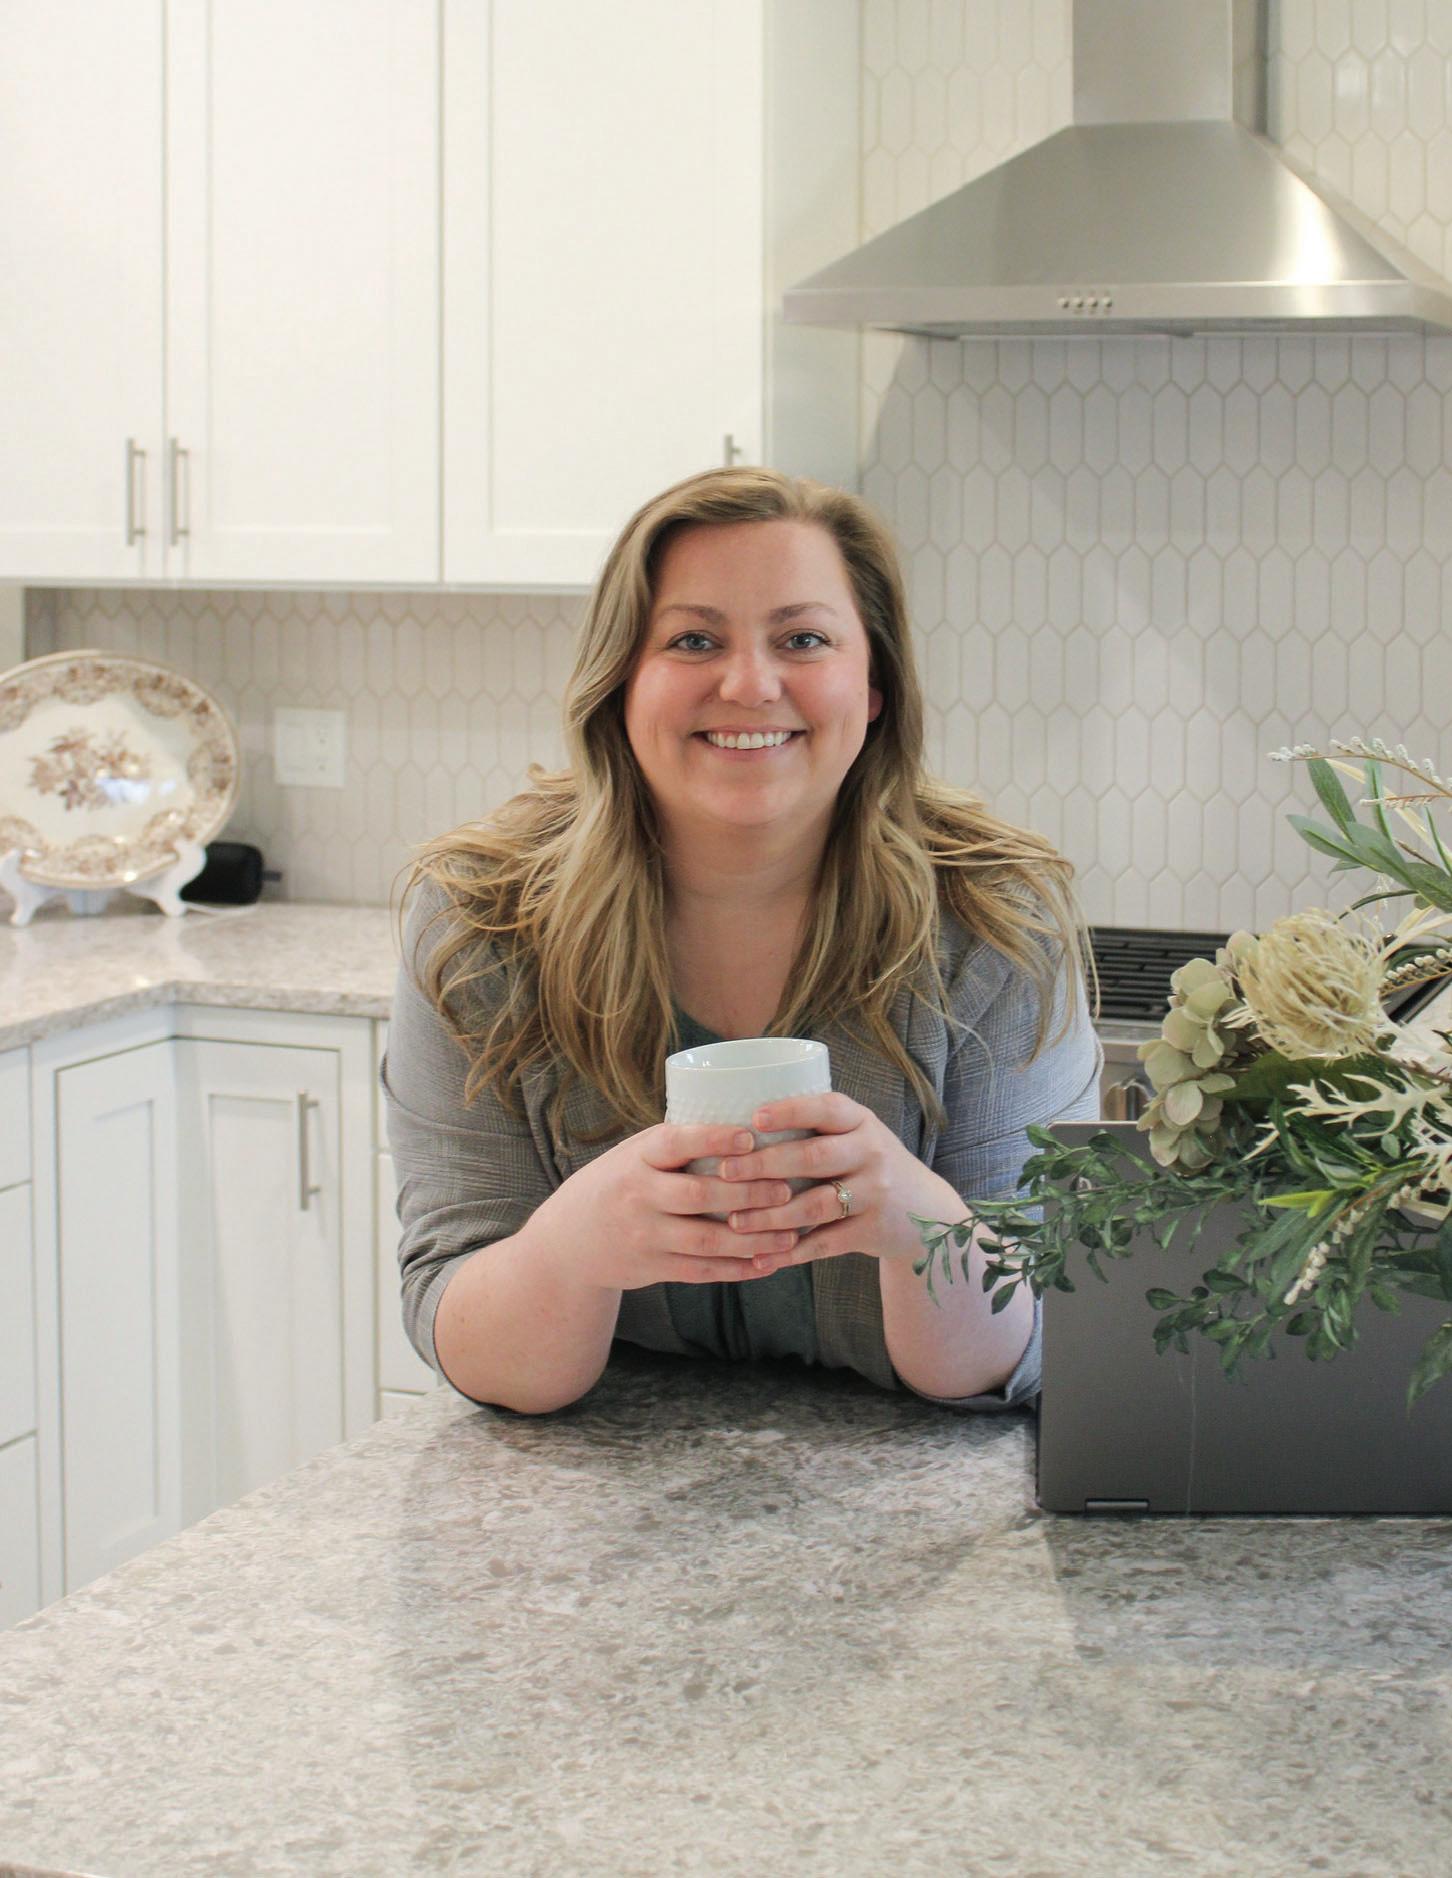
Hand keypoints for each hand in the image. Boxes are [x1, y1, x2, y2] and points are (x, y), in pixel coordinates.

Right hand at [529, 1121, 801, 1290]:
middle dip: (748, 1194)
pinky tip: (767, 1262)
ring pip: (706, 1240)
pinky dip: (737, 1268)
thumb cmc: (618, 1183)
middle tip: (786, 1188)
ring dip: (752, 1238)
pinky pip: (701, 1271)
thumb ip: (679, 1146)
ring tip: (789, 1233)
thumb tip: (749, 1122)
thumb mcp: (635, 1154)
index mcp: (637, 1158)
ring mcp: (644, 1235)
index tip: (750, 1135)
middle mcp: (638, 1195)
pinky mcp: (652, 1267)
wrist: (569, 1239)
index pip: (676, 1143)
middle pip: (699, 1195)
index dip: (713, 1139)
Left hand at [714, 1092, 966, 1272]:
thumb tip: (739, 1126)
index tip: (753, 1117)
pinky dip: (790, 1253)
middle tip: (726, 1172)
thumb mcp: (856, 1136)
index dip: (790, 1111)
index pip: (826, 1108)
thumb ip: (816, 1129)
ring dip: (771, 1216)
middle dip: (765, 1165)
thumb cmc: (869, 1165)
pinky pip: (826, 1243)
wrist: (926, 1213)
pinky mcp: (873, 1231)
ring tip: (735, 1221)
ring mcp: (875, 1194)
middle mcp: (872, 1153)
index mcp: (861, 1122)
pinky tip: (761, 1258)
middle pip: (814, 1157)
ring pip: (816, 1205)